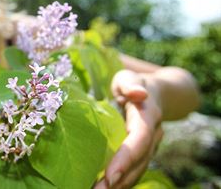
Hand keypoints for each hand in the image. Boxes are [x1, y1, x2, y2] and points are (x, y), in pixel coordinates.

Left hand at [95, 70, 162, 188]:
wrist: (154, 93)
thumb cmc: (133, 84)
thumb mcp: (128, 78)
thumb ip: (130, 85)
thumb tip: (139, 93)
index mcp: (148, 116)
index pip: (139, 139)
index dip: (126, 158)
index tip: (110, 175)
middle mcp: (153, 135)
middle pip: (139, 162)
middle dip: (119, 179)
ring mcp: (150, 146)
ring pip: (138, 170)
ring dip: (119, 184)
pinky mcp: (143, 154)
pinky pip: (133, 170)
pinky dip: (120, 181)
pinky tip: (103, 187)